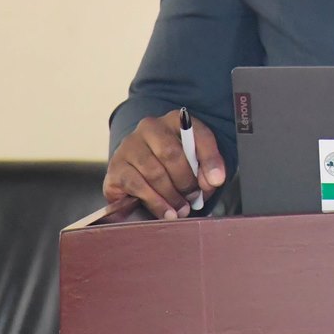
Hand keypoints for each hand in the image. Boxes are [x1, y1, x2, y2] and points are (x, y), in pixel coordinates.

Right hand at [103, 109, 227, 219]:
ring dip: (172, 195)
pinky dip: (155, 202)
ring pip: (154, 172)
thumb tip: (212, 181)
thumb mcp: (194, 165)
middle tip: (194, 199)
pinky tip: (166, 212)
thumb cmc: (172, 168)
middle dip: (186, 181)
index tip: (217, 181)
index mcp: (175, 120)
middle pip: (172, 153)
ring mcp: (129, 145)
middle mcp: (150, 127)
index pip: (198, 133)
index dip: (210, 158)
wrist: (137, 175)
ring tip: (182, 210)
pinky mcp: (116, 166)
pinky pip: (137, 185)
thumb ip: (206, 170)